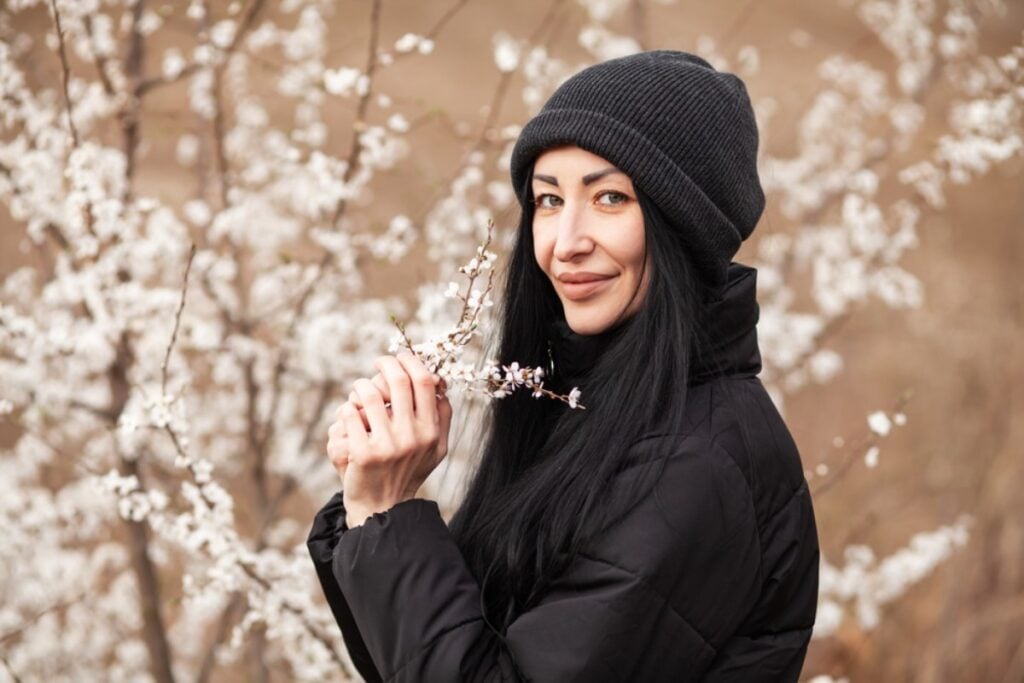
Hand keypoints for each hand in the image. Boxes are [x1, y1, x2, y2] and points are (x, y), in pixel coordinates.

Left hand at [330, 352, 451, 527]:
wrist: (382, 508)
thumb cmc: (408, 472)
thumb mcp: (436, 449)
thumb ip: (442, 418)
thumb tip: (441, 384)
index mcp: (431, 432)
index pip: (425, 382)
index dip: (411, 362)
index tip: (401, 358)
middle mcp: (413, 437)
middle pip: (399, 381)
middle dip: (386, 364)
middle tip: (379, 362)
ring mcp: (387, 445)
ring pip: (370, 394)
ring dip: (362, 385)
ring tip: (360, 389)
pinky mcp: (363, 453)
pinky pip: (351, 414)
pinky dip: (348, 408)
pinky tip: (350, 413)